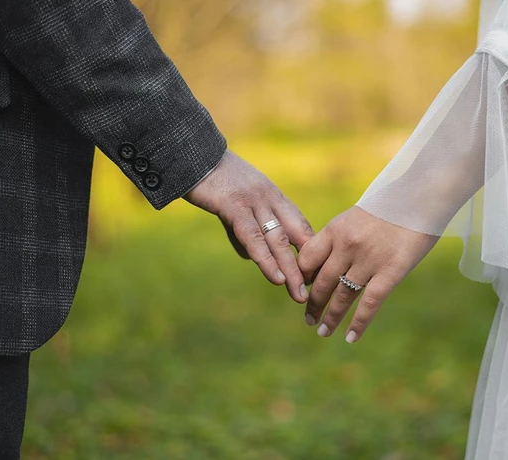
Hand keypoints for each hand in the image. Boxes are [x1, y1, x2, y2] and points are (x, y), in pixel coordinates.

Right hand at [185, 150, 313, 302]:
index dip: (310, 252)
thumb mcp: (234, 204)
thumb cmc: (210, 178)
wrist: (190, 153)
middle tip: (314, 292)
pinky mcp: (234, 205)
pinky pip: (254, 237)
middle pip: (296, 236)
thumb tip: (249, 255)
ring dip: (290, 270)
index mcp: (273, 196)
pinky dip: (266, 260)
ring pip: (279, 241)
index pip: (300, 226)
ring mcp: (254, 201)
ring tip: (299, 294)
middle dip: (306, 266)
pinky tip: (277, 277)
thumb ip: (244, 229)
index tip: (317, 276)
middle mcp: (270, 197)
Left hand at [297, 206, 438, 341]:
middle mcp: (347, 245)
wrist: (423, 195)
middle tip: (308, 318)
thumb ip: (343, 236)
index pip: (307, 259)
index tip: (300, 289)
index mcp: (336, 228)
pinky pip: (370, 303)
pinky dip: (358, 323)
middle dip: (312, 303)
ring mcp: (368, 260)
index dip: (301, 277)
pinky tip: (350, 337)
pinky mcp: (391, 271)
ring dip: (330, 317)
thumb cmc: (392, 204)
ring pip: (342, 296)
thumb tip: (330, 260)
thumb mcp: (358, 215)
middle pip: (322, 281)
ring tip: (322, 331)